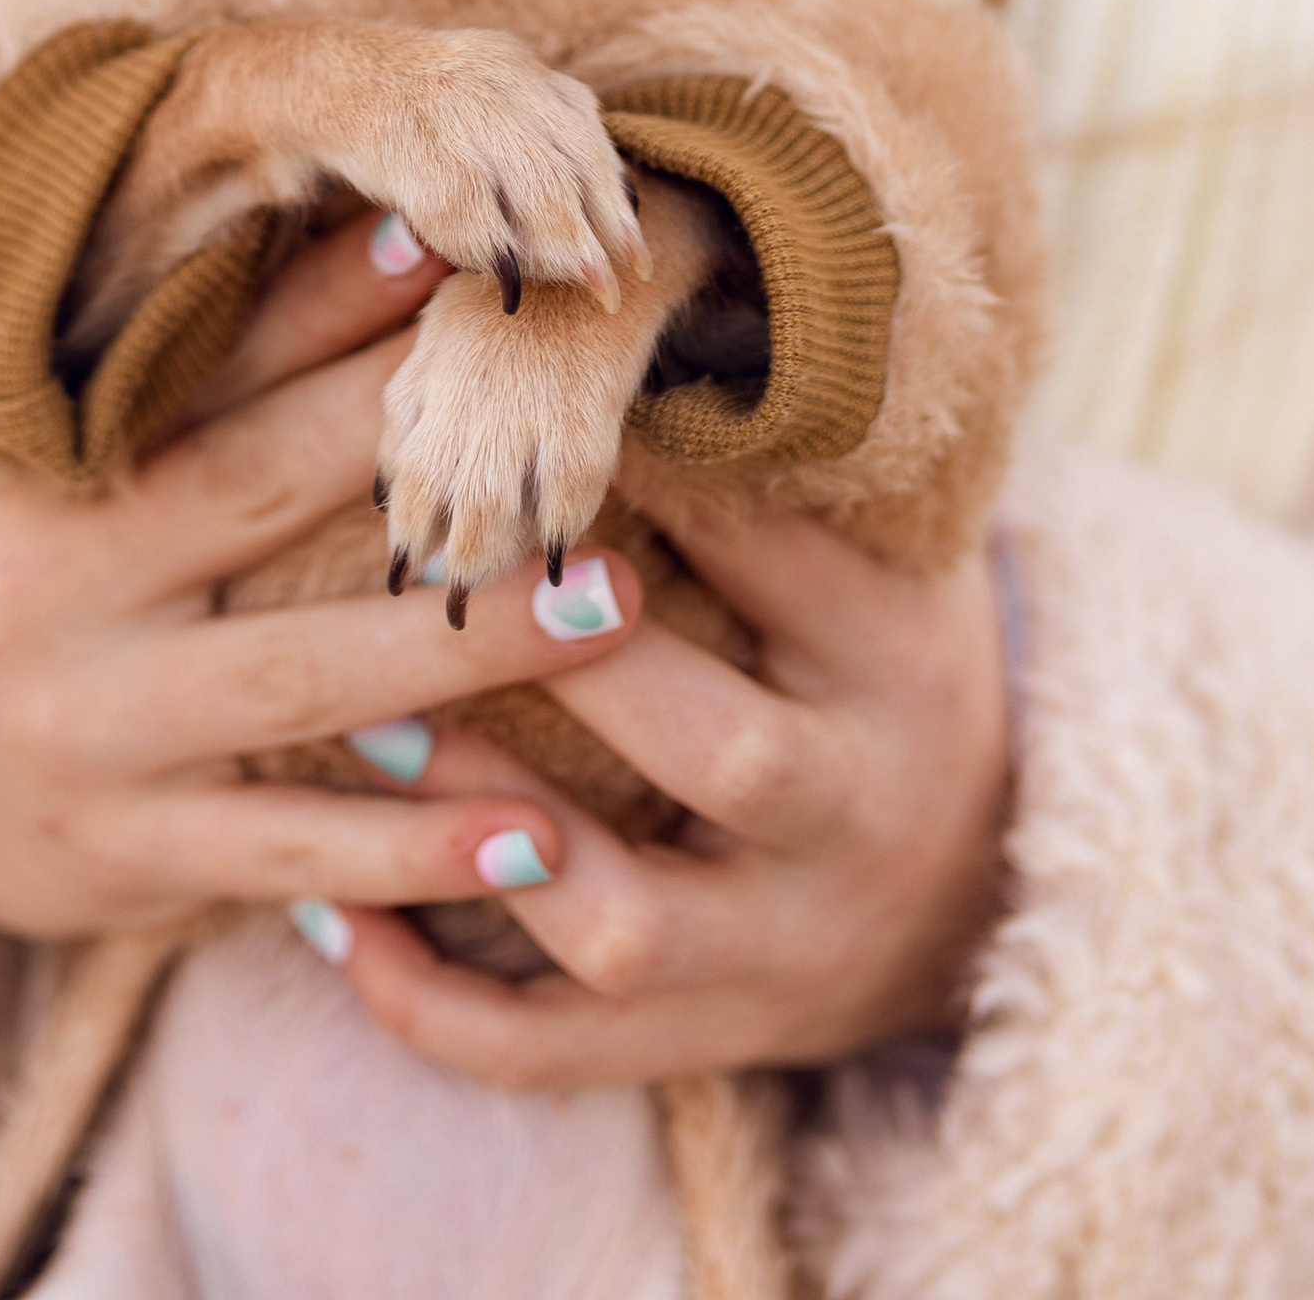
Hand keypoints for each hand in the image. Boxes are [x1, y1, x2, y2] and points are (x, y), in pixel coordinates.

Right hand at [0, 212, 648, 939]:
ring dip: (461, 646)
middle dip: (412, 444)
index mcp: (53, 467)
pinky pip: (289, 853)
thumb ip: (198, 385)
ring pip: (297, 679)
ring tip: (612, 604)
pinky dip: (412, 849)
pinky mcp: (130, 858)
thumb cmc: (33, 580)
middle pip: (254, 491)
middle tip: (574, 415)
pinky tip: (534, 836)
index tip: (445, 242)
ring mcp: (94, 731)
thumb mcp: (72, 474)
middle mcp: (61, 587)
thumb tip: (379, 239)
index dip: (325, 300)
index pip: (207, 363)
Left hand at [316, 443, 1012, 1083]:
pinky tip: (331, 918)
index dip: (670, 482)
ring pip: (628, 929)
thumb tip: (635, 258)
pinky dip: (435, 1004)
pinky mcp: (705, 1041)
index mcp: (898, 659)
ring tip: (367, 741)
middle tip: (439, 569)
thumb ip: (782, 445)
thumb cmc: (876, 658)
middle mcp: (856, 812)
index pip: (789, 559)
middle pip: (725, 758)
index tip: (540, 394)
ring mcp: (780, 949)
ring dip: (484, 841)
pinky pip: (554, 1055)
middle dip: (581, 672)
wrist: (982, 892)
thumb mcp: (882, 545)